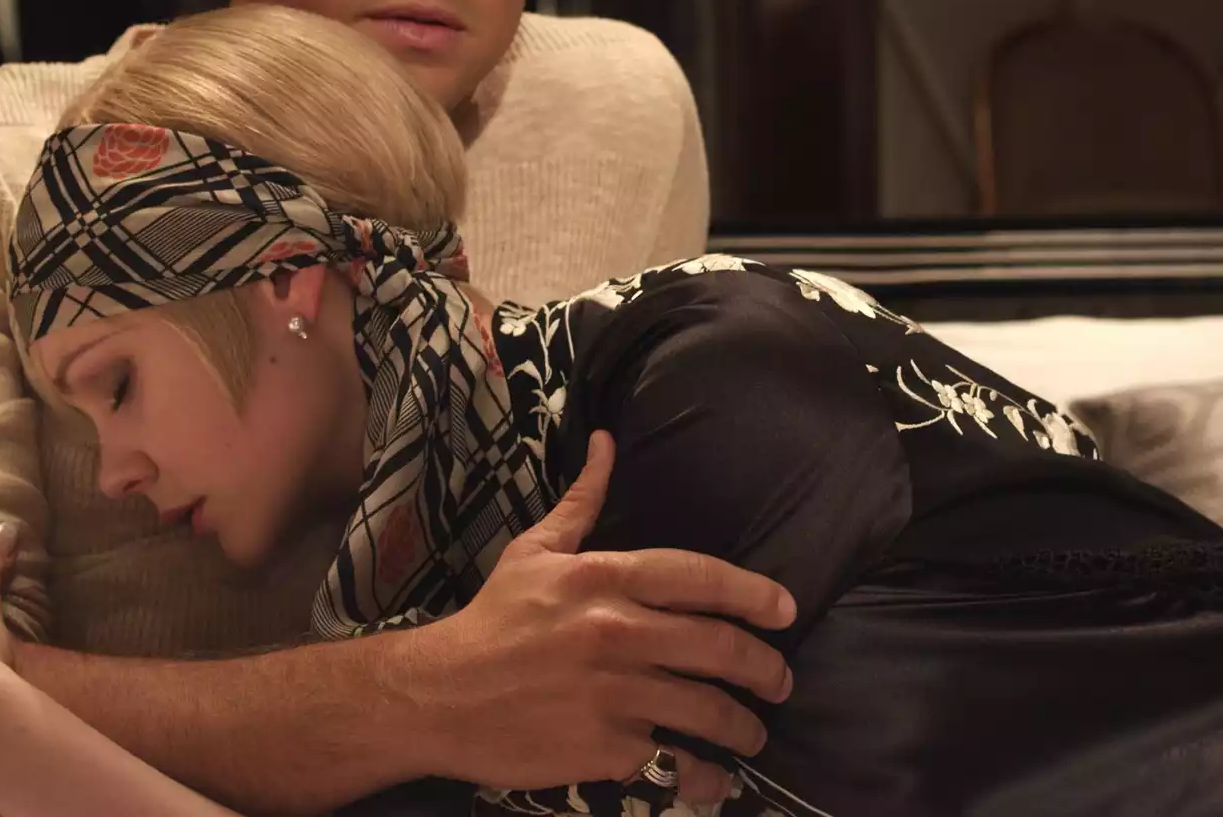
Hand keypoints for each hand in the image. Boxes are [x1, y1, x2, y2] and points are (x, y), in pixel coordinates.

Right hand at [411, 431, 794, 804]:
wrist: (437, 694)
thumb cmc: (491, 620)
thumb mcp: (534, 550)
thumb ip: (581, 500)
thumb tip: (607, 442)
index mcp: (603, 579)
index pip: (699, 578)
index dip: (753, 593)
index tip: (786, 610)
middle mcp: (617, 633)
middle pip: (718, 647)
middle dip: (764, 668)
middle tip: (780, 681)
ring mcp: (614, 695)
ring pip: (706, 710)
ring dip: (743, 725)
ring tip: (753, 732)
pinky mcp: (604, 749)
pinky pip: (674, 765)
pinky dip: (703, 777)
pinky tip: (716, 779)